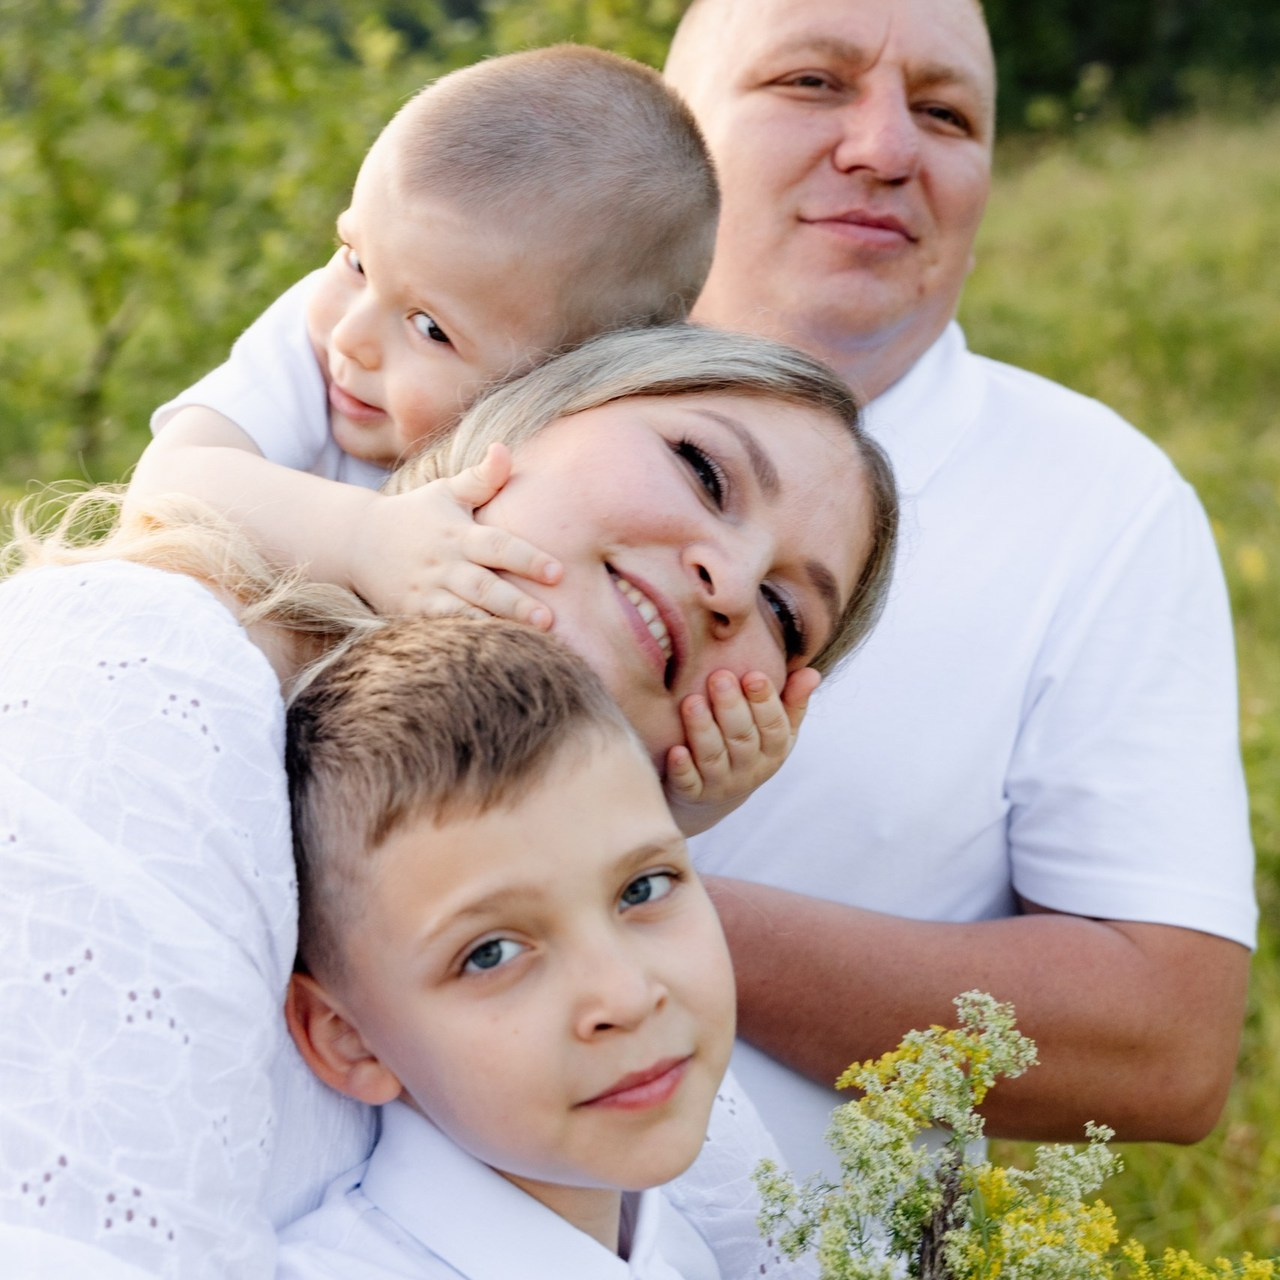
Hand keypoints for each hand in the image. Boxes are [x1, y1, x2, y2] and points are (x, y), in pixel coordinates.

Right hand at [346, 444, 560, 623]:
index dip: (527, 558)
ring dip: (495, 627)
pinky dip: (463, 638)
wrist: (357, 542)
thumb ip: (481, 477)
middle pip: (484, 586)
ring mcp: (427, 592)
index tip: (557, 572)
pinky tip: (492, 653)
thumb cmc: (415, 514)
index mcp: (459, 534)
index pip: (498, 545)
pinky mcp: (413, 613)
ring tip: (529, 641)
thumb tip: (504, 449)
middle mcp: (444, 565)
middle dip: (516, 603)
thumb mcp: (445, 491)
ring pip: (464, 612)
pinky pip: (442, 629)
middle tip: (549, 618)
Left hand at [664, 666, 820, 836]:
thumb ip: (792, 702)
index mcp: (773, 751)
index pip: (774, 727)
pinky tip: (676, 750)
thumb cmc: (749, 749)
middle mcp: (749, 769)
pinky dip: (683, 768)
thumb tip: (812, 672)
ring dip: (703, 730)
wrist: (714, 799)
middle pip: (742, 739)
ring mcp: (721, 784)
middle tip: (719, 677)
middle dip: (731, 707)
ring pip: (713, 758)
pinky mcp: (693, 795)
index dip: (765, 702)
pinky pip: (689, 784)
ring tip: (691, 702)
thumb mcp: (776, 731)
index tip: (753, 674)